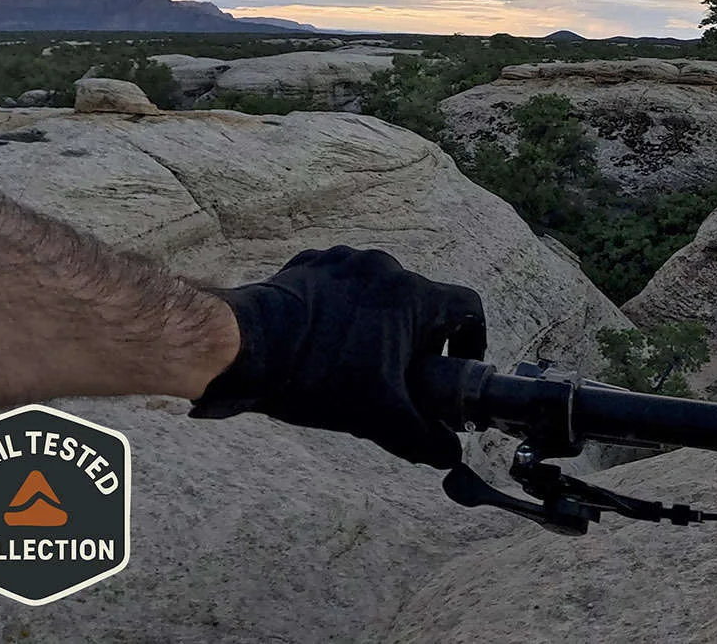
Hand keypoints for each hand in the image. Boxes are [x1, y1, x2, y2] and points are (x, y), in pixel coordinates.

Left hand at [190, 246, 486, 466]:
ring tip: (359, 360)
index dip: (471, 340)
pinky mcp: (311, 264)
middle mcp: (384, 269)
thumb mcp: (380, 417)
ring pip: (380, 294)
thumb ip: (425, 438)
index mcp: (412, 296)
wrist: (245, 348)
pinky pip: (342, 286)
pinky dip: (345, 311)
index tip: (456, 365)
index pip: (468, 308)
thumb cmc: (316, 376)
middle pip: (422, 304)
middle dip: (419, 340)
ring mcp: (345, 261)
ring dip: (381, 323)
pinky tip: (326, 343)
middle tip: (403, 376)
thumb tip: (450, 454)